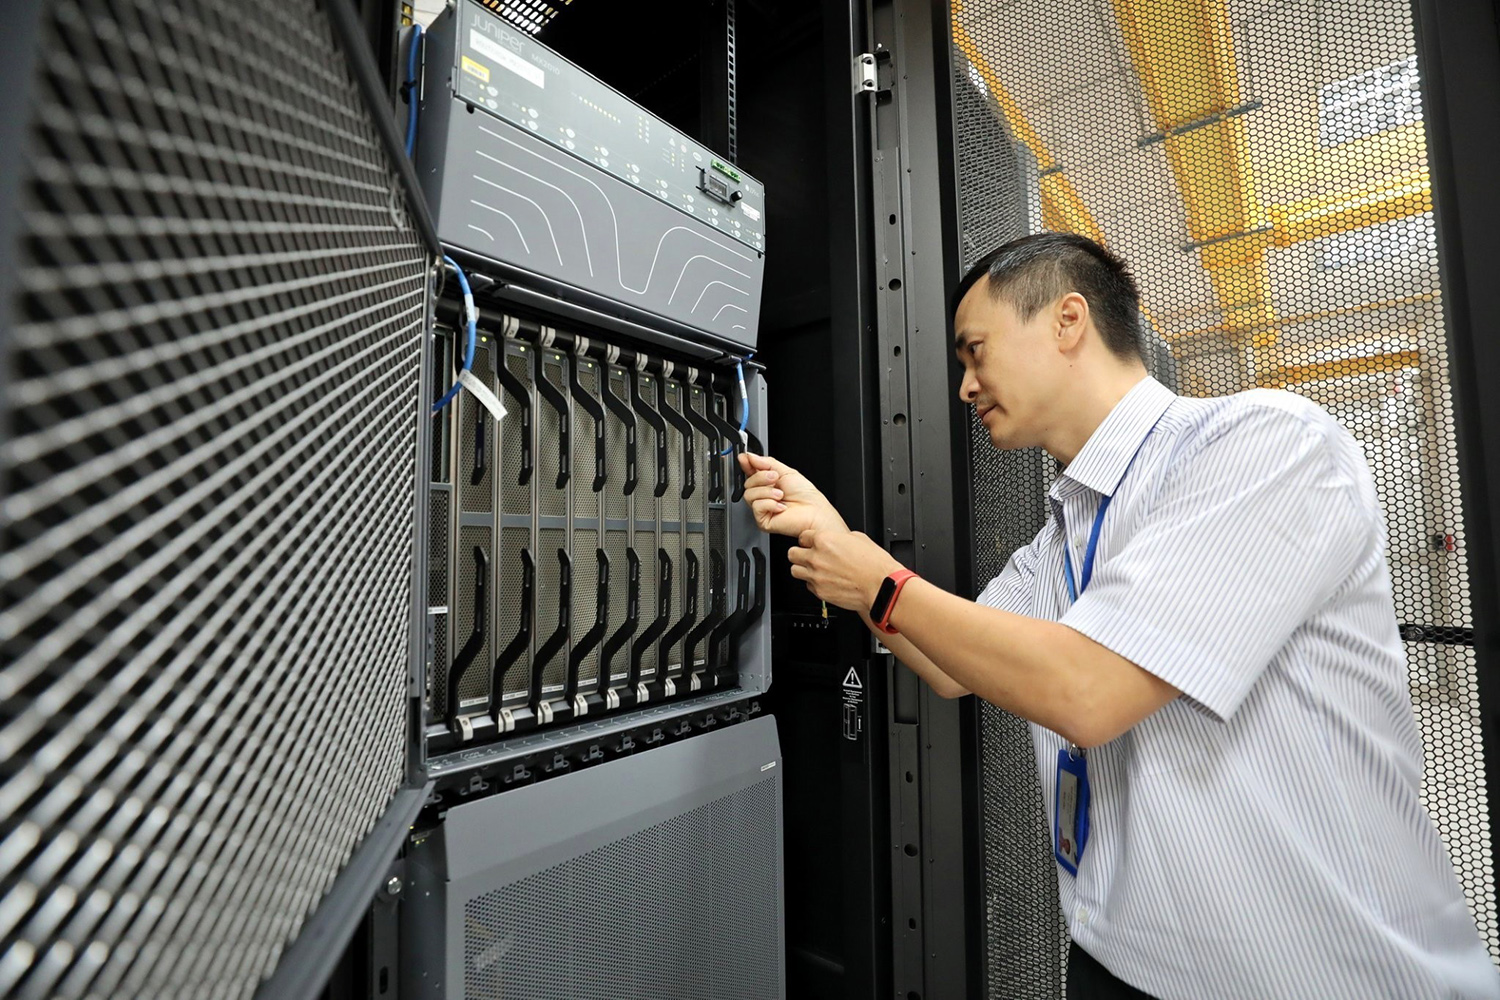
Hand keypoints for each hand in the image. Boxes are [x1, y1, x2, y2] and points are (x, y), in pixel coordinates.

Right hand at [738, 452, 848, 537]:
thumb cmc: (806, 495)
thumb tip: (750, 456)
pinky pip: (756, 506)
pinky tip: (781, 506)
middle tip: (775, 478)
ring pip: (749, 494)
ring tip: (781, 494)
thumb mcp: (786, 472)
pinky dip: (770, 504)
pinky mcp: (763, 520)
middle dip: (761, 478)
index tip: (744, 458)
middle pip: (748, 482)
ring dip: (767, 492)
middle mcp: (764, 495)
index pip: (751, 472)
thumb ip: (766, 463)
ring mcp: (763, 507)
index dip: (746, 464)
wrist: (814, 512)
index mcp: (769, 482)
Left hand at [787, 529, 903, 612]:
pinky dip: (813, 583)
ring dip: (803, 569)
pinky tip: (825, 581)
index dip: (808, 540)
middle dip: (800, 553)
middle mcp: (816, 557)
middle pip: (792, 553)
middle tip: (808, 556)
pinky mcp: (819, 591)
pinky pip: (807, 585)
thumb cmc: (874, 563)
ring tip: (814, 569)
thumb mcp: (857, 538)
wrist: (881, 586)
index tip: (812, 543)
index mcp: (824, 540)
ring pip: (794, 570)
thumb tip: (834, 540)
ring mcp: (816, 576)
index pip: (802, 536)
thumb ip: (838, 538)